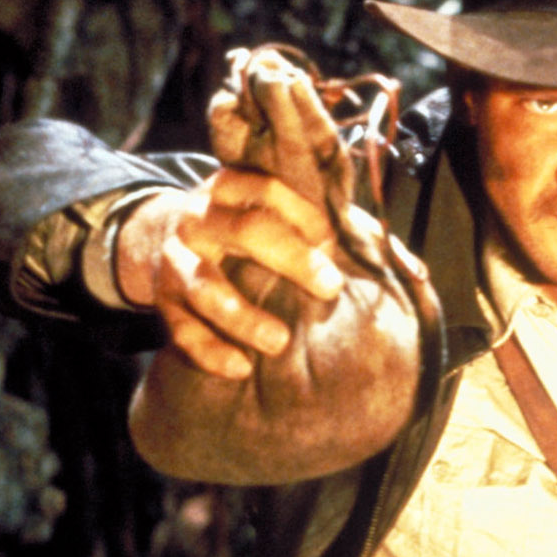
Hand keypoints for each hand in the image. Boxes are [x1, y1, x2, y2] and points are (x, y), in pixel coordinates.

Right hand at [118, 174, 347, 378]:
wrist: (159, 238)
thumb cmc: (241, 230)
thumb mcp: (266, 208)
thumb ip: (321, 224)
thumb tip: (397, 260)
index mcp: (229, 187)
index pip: (270, 190)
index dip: (306, 215)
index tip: (334, 245)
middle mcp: (199, 218)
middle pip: (245, 231)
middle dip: (292, 258)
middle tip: (331, 287)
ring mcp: (176, 260)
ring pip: (205, 287)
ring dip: (243, 316)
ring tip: (279, 342)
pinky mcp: (164, 302)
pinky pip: (183, 330)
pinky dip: (211, 351)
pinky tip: (241, 369)